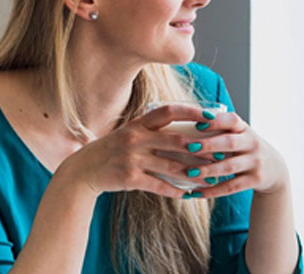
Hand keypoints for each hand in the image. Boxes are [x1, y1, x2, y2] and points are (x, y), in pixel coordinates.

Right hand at [56, 104, 218, 198]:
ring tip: (209, 178)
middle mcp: (136, 137)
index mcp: (139, 123)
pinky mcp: (129, 177)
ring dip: (193, 173)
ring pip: (171, 166)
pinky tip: (186, 194)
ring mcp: (132, 158)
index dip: (192, 111)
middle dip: (201, 148)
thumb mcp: (131, 132)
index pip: (169, 111)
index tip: (211, 115)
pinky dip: (174, 190)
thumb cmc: (114, 149)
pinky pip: (158, 184)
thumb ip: (155, 129)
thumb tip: (188, 130)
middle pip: (176, 140)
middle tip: (220, 153)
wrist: (83, 169)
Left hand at [179, 112, 290, 197]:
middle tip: (189, 147)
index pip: (232, 120)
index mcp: (244, 128)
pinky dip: (213, 190)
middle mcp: (252, 143)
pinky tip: (196, 193)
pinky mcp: (255, 180)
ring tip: (189, 172)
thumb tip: (182, 125)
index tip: (197, 124)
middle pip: (229, 143)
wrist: (274, 168)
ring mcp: (255, 162)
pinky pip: (232, 187)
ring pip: (229, 167)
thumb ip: (219, 130)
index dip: (215, 122)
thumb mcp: (239, 135)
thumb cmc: (245, 148)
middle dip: (208, 145)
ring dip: (208, 170)